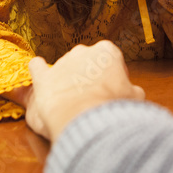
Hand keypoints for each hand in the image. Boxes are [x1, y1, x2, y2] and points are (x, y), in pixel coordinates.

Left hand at [26, 40, 145, 141]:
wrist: (88, 121)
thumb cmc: (114, 108)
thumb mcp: (136, 97)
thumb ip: (132, 90)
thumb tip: (132, 92)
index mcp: (107, 51)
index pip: (111, 59)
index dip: (113, 76)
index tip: (113, 90)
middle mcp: (83, 51)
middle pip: (87, 62)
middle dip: (90, 77)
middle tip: (93, 99)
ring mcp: (61, 63)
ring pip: (65, 68)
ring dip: (69, 81)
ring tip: (74, 104)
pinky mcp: (44, 77)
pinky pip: (37, 67)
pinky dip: (38, 70)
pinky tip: (39, 73)